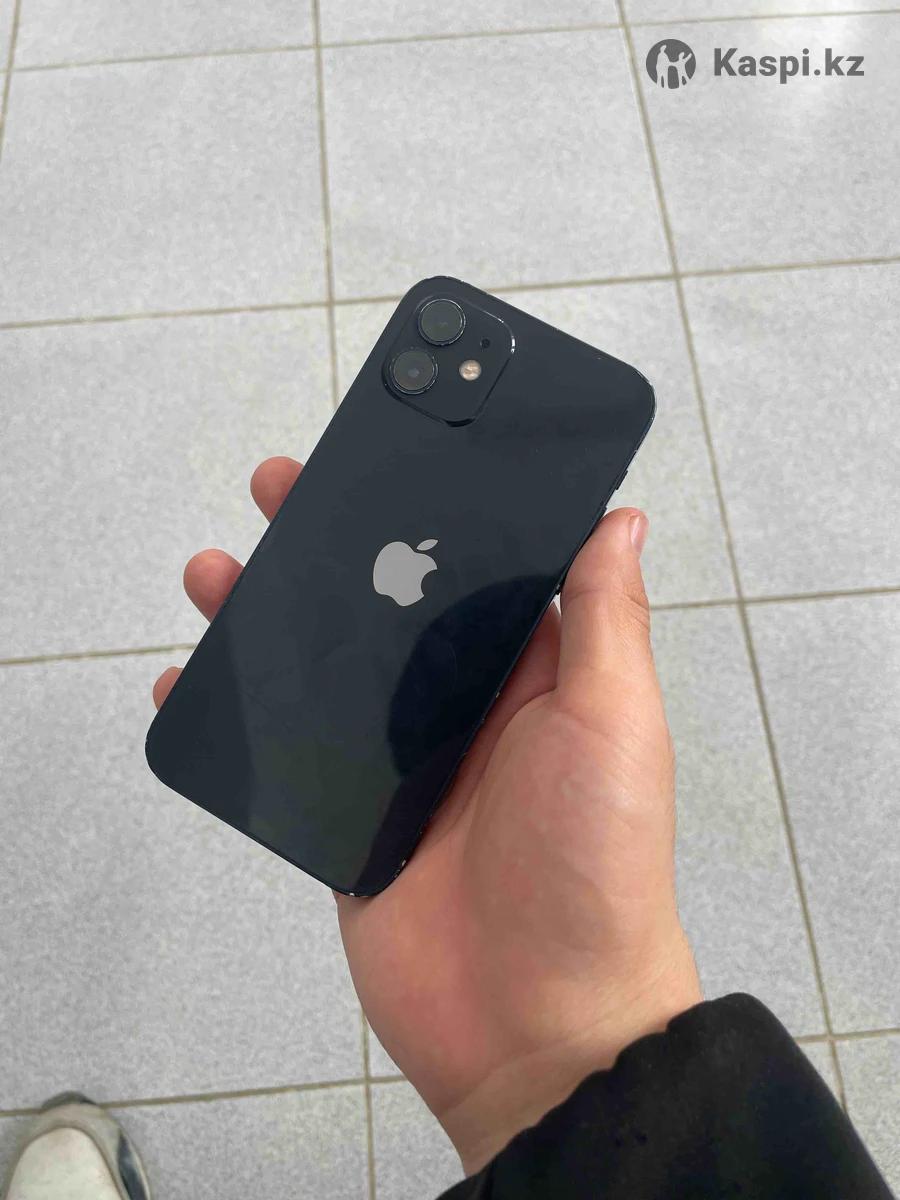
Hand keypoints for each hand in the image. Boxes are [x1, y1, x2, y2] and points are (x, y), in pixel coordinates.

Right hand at [153, 456, 700, 1174]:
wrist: (539, 1023)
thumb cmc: (596, 864)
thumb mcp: (615, 724)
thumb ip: (605, 621)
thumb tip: (620, 516)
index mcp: (531, 673)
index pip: (474, 569)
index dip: (431, 511)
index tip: (386, 455)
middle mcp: (463, 705)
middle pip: (384, 606)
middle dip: (333, 546)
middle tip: (279, 492)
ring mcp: (399, 761)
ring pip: (323, 668)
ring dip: (269, 615)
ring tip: (217, 572)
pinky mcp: (348, 816)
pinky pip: (284, 751)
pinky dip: (237, 715)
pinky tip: (192, 682)